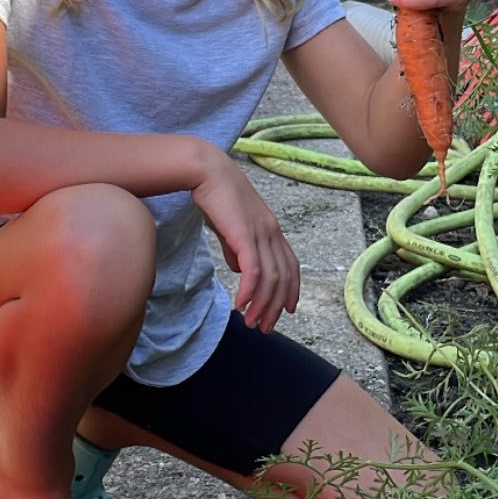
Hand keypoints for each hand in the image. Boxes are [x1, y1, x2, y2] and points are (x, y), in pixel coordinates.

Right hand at [190, 148, 299, 333]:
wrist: (206, 171)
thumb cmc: (216, 196)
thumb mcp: (231, 225)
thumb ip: (236, 248)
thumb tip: (238, 269)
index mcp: (272, 229)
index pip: (290, 265)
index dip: (291, 290)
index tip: (285, 311)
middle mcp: (272, 232)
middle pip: (283, 278)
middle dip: (275, 307)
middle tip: (265, 327)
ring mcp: (261, 234)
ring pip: (270, 279)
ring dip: (262, 305)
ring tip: (252, 322)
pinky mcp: (245, 236)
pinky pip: (253, 271)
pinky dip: (250, 292)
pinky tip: (241, 305)